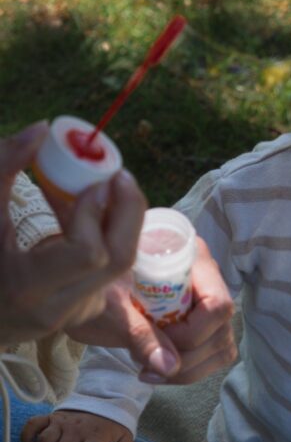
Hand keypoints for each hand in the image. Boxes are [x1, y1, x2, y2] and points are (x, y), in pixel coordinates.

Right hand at [0, 123, 146, 345]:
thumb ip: (4, 168)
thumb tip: (40, 128)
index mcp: (27, 287)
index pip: (88, 253)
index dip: (95, 213)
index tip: (93, 182)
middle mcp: (59, 307)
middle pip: (120, 258)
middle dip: (128, 211)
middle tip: (118, 175)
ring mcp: (77, 313)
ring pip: (121, 262)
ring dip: (116, 219)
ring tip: (95, 188)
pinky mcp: (86, 309)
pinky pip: (110, 267)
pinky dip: (104, 234)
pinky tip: (83, 213)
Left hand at [67, 236, 237, 383]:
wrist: (82, 284)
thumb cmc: (94, 284)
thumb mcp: (109, 306)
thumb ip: (139, 332)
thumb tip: (168, 366)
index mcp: (191, 259)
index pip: (217, 303)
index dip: (192, 332)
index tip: (157, 340)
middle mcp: (206, 279)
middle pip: (222, 328)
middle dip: (187, 356)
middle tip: (146, 362)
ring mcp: (206, 303)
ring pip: (222, 346)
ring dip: (188, 368)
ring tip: (149, 367)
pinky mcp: (201, 325)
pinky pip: (213, 355)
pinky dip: (189, 371)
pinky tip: (158, 369)